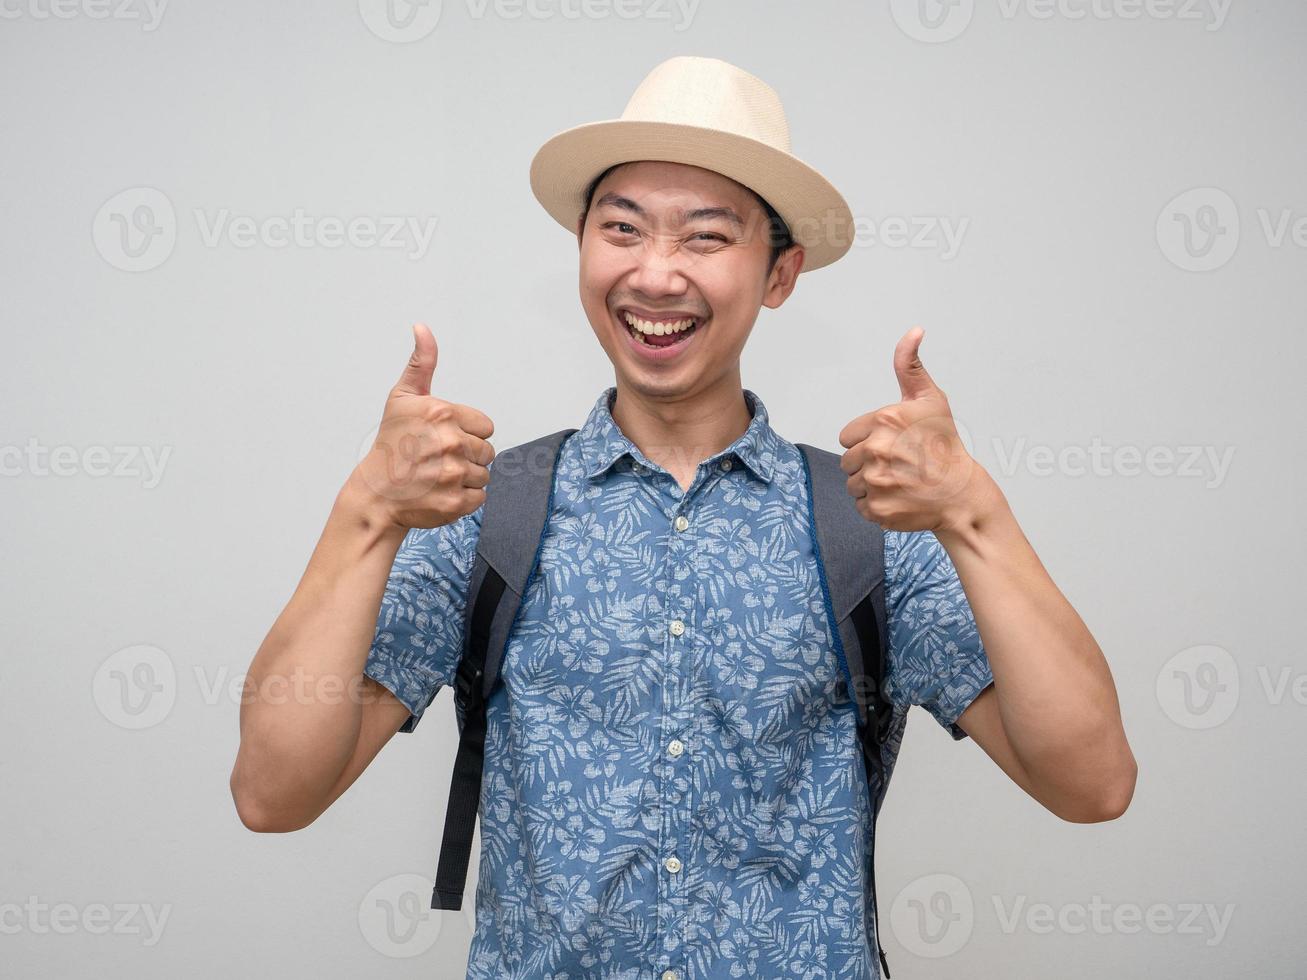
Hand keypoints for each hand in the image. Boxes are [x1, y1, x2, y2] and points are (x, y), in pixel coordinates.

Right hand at [352, 323, 495, 529]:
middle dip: (467, 455)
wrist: (376, 494)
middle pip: (487, 451)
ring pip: (484, 474)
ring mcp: (454, 473)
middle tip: (438, 459)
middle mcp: (451, 442)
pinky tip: (441, 491)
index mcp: (442, 414)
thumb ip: (421, 363)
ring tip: (438, 476)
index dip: (466, 433)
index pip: (485, 426)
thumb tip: (422, 328)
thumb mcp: (403, 398)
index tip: (442, 438)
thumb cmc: (390, 445)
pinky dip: (464, 498)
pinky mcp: (456, 501)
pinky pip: (480, 497)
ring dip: (466, 477)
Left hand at [838, 327, 984, 533]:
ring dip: (870, 484)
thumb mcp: (930, 399)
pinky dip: (876, 505)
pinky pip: (860, 505)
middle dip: (868, 463)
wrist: (962, 494)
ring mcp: (876, 482)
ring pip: (852, 484)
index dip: (868, 440)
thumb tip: (913, 331)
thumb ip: (910, 366)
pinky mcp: (877, 509)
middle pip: (847, 461)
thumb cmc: (945, 445)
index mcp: (885, 421)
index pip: (848, 436)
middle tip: (898, 465)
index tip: (893, 445)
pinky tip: (899, 497)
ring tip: (899, 481)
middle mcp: (877, 451)